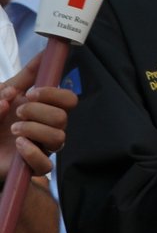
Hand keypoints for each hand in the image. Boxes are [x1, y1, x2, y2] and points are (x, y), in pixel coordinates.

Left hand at [0, 59, 74, 176]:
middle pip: (64, 116)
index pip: (68, 99)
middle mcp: (45, 126)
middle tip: (18, 111)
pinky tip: (19, 145)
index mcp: (41, 108)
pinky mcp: (32, 166)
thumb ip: (17, 82)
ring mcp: (40, 147)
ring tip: (13, 129)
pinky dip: (33, 153)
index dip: (54, 93)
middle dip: (40, 110)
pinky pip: (47, 165)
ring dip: (34, 129)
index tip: (32, 92)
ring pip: (59, 138)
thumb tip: (34, 66)